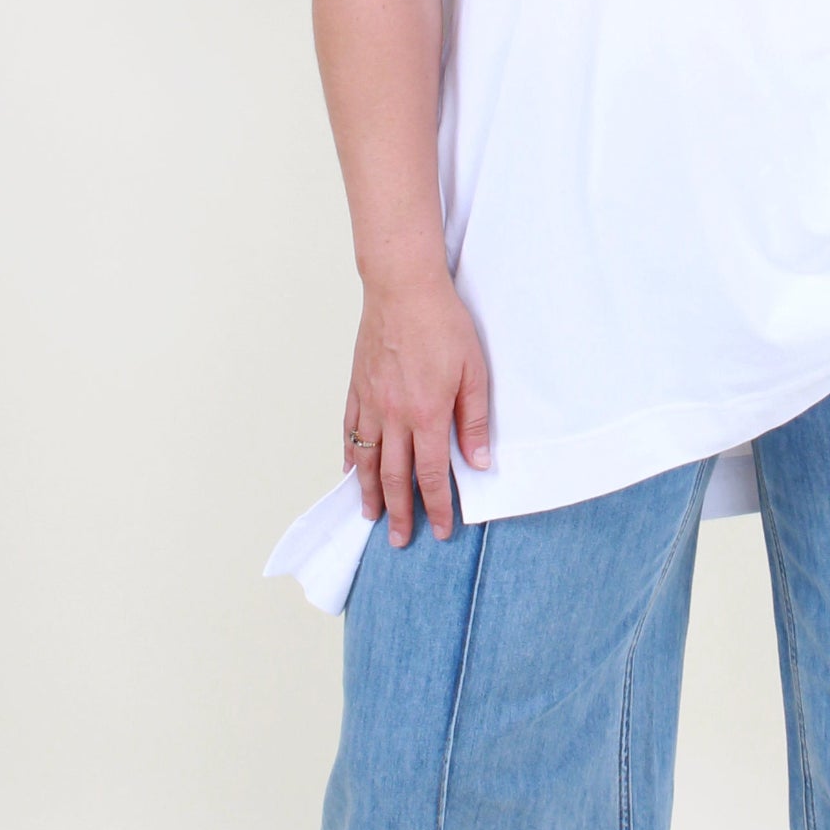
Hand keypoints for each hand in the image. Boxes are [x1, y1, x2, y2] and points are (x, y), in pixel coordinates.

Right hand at [345, 275, 490, 547]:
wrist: (403, 289)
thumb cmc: (443, 324)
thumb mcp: (475, 372)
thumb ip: (473, 420)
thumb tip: (478, 462)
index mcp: (426, 415)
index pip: (431, 475)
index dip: (436, 507)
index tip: (441, 530)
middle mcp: (393, 417)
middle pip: (395, 478)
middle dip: (400, 513)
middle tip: (400, 540)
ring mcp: (371, 404)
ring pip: (367, 461)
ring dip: (370, 494)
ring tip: (372, 517)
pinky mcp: (357, 389)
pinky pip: (350, 432)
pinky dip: (350, 458)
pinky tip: (352, 473)